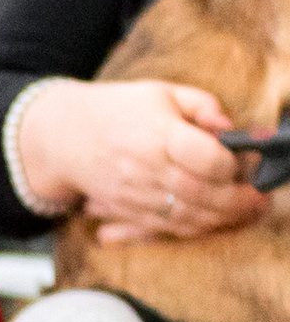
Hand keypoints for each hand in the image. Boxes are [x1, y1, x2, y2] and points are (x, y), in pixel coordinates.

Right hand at [17, 76, 267, 244]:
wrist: (61, 136)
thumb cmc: (117, 110)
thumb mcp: (160, 92)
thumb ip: (203, 106)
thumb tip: (233, 130)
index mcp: (156, 133)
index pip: (207, 158)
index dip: (233, 163)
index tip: (246, 159)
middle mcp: (145, 168)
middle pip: (204, 195)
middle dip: (239, 200)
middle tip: (260, 197)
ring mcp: (135, 195)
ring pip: (190, 218)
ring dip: (223, 219)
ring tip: (246, 211)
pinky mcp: (128, 212)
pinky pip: (170, 229)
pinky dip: (198, 229)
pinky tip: (215, 220)